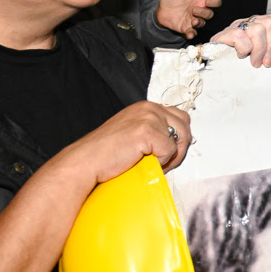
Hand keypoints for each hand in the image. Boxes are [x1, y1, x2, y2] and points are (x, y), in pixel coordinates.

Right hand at [66, 100, 192, 182]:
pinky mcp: (147, 131)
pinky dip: (161, 162)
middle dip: (179, 148)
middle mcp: (149, 108)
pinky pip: (169, 151)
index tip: (167, 152)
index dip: (177, 138)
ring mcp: (148, 118)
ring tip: (154, 164)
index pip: (180, 118)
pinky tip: (144, 162)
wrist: (85, 163)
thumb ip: (153, 130)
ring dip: (171, 156)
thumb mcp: (133, 133)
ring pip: (180, 140)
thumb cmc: (106, 154)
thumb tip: (177, 141)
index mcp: (146, 107)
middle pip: (185, 127)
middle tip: (164, 162)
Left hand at [155, 0, 219, 39]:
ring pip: (202, 23)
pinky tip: (189, 33)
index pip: (214, 1)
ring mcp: (193, 19)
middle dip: (204, 13)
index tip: (206, 1)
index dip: (214, 2)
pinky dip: (192, 34)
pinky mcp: (186, 28)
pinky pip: (192, 32)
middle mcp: (199, 10)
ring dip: (199, 23)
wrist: (160, 9)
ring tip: (193, 21)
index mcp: (200, 0)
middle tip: (194, 10)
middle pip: (210, 14)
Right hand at [210, 3, 270, 66]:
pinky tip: (241, 55)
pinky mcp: (223, 34)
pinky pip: (240, 36)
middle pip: (270, 24)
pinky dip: (244, 49)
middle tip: (267, 62)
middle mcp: (250, 21)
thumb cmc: (250, 59)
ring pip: (257, 30)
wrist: (223, 71)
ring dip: (259, 50)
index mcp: (262, 23)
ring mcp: (236, 26)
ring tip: (256, 62)